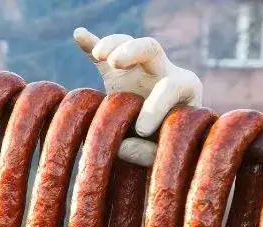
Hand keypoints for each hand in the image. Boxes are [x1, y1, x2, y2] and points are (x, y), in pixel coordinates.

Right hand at [74, 28, 202, 167]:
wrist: (158, 143)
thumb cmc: (167, 148)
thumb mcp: (163, 154)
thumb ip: (148, 153)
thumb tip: (121, 146)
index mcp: (184, 88)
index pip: (170, 87)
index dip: (155, 107)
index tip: (140, 130)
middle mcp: (163, 71)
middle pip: (150, 48)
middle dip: (133, 51)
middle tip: (115, 62)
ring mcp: (138, 69)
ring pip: (126, 44)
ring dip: (111, 45)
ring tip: (98, 55)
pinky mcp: (117, 73)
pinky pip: (103, 56)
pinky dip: (91, 44)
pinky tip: (78, 35)